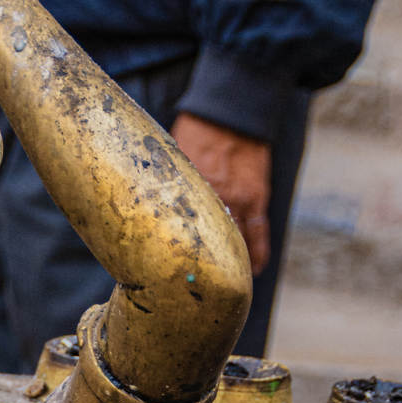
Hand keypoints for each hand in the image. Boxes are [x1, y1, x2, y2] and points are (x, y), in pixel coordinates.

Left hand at [171, 112, 271, 275]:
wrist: (230, 111)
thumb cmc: (192, 132)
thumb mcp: (168, 159)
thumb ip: (162, 186)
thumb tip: (142, 207)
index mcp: (187, 190)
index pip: (176, 231)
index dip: (169, 255)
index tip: (159, 274)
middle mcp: (214, 198)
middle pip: (205, 243)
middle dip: (198, 268)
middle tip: (191, 291)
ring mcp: (238, 199)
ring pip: (234, 243)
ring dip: (228, 267)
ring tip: (221, 287)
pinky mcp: (256, 197)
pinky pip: (259, 232)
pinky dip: (258, 253)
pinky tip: (254, 270)